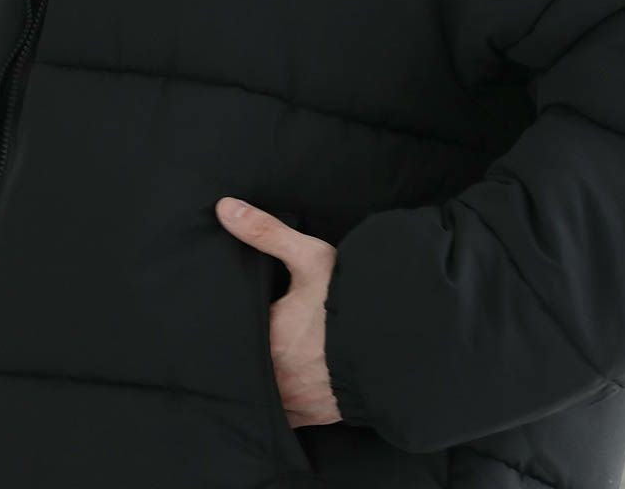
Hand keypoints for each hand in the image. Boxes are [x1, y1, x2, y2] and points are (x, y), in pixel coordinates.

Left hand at [215, 197, 342, 428]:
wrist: (400, 348)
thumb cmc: (351, 301)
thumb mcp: (310, 258)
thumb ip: (266, 232)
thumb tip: (224, 208)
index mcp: (268, 338)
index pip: (234, 331)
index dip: (230, 323)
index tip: (224, 314)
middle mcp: (274, 375)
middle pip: (244, 364)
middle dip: (241, 353)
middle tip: (240, 337)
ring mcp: (292, 400)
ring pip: (260, 392)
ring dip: (257, 380)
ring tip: (257, 364)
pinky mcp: (310, 417)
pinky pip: (280, 415)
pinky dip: (276, 404)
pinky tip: (279, 390)